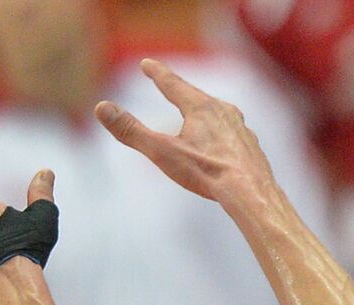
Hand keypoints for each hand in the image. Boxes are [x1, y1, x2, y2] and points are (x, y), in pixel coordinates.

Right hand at [95, 59, 273, 203]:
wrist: (251, 192)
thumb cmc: (207, 172)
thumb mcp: (162, 152)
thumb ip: (131, 131)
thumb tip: (101, 107)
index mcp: (200, 108)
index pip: (173, 84)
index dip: (157, 73)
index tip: (147, 63)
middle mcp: (223, 111)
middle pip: (197, 97)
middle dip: (181, 90)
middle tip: (170, 83)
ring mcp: (241, 128)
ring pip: (218, 113)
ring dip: (205, 110)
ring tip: (199, 109)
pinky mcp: (252, 145)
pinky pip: (233, 133)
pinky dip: (223, 132)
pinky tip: (225, 141)